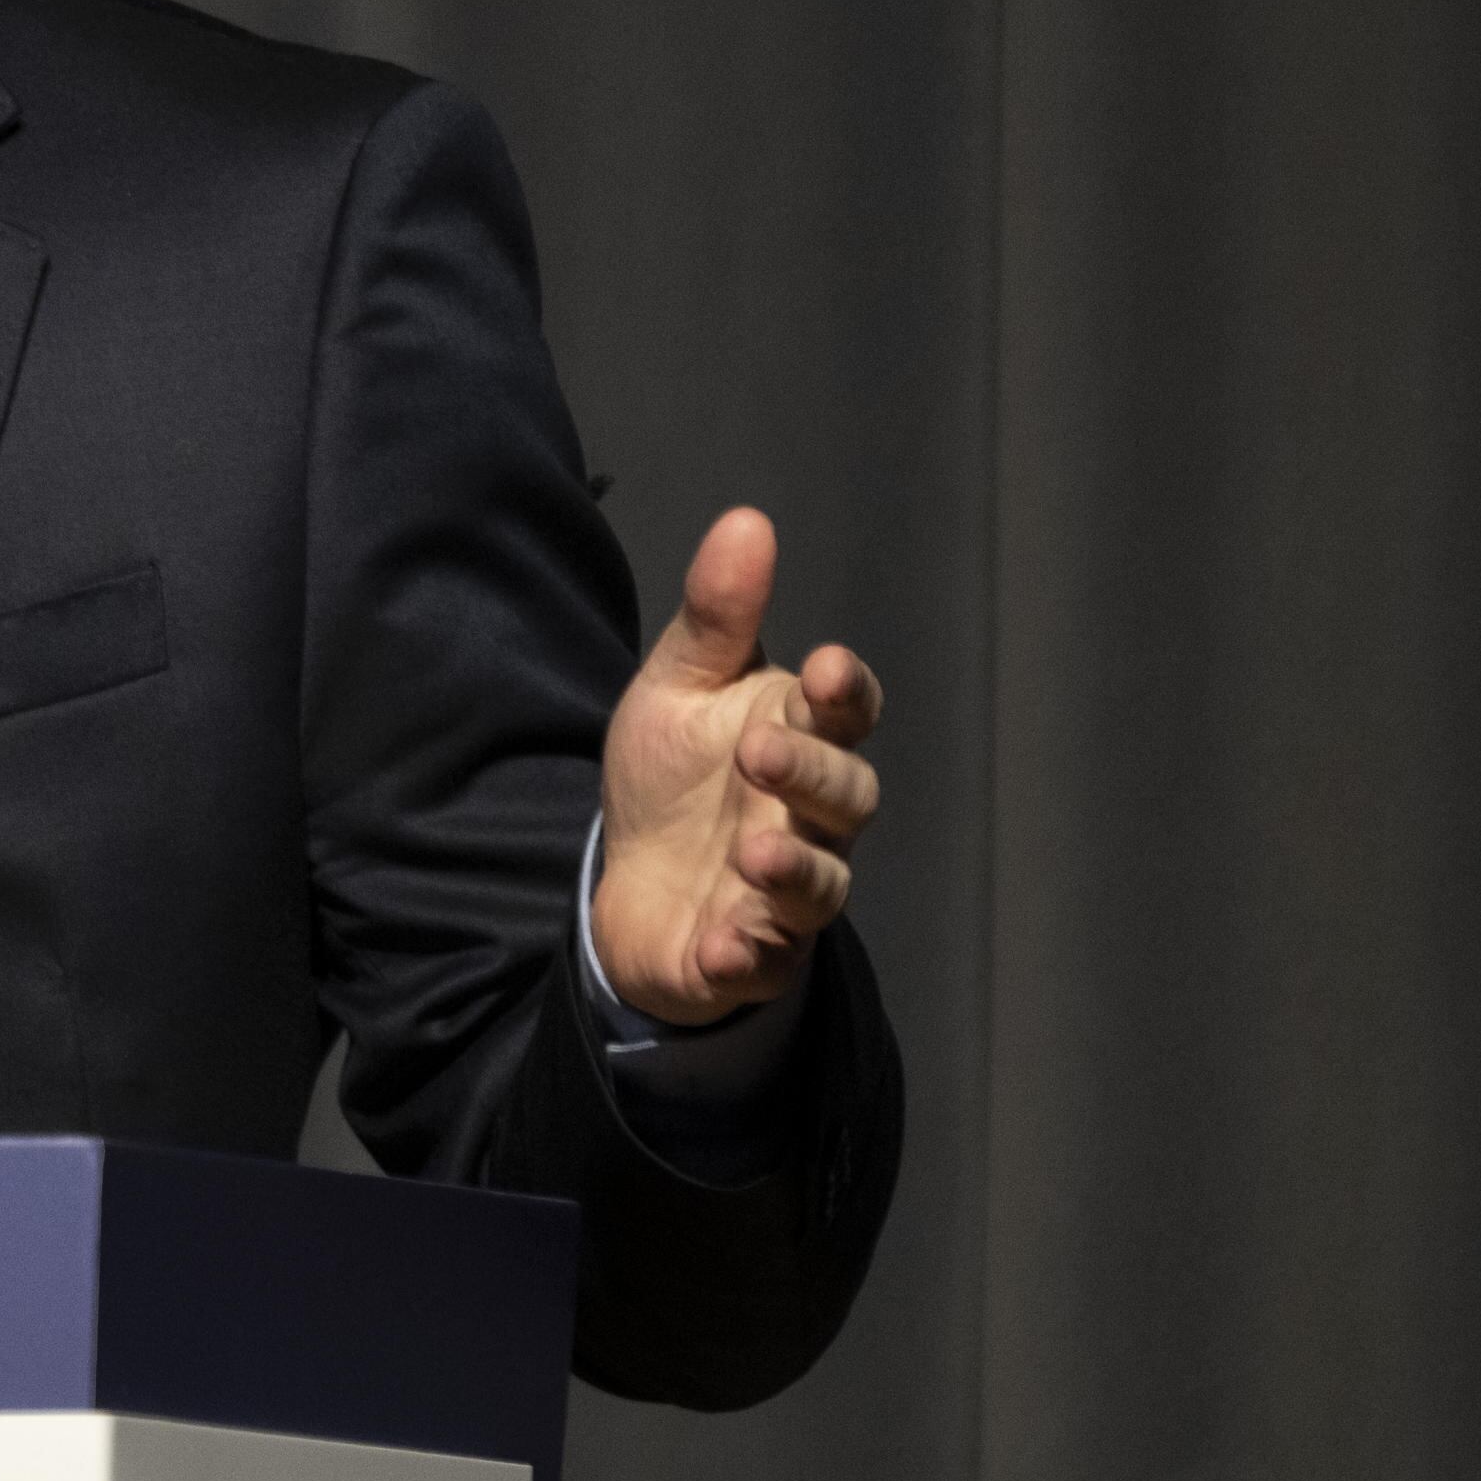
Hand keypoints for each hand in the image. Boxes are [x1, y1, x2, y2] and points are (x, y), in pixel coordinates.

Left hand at [591, 507, 882, 1028]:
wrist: (632, 884)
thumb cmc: (674, 777)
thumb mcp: (678, 690)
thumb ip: (716, 619)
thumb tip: (747, 521)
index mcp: (801, 738)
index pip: (848, 713)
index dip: (845, 695)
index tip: (823, 670)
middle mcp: (813, 817)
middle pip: (846, 795)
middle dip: (811, 773)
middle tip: (760, 752)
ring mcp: (788, 891)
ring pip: (823, 886)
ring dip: (796, 870)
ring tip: (756, 851)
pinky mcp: (752, 955)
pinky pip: (767, 960)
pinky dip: (748, 953)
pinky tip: (722, 943)